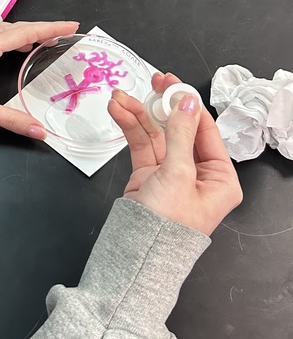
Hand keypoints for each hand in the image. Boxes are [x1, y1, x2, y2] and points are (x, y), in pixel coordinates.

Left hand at [0, 20, 78, 139]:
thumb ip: (9, 119)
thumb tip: (38, 131)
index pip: (24, 33)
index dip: (50, 28)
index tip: (70, 25)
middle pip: (14, 28)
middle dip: (40, 28)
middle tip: (61, 32)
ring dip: (22, 32)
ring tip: (37, 41)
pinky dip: (5, 38)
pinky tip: (6, 48)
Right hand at [108, 72, 242, 235]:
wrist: (136, 257)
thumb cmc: (167, 225)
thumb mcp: (178, 174)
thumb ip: (180, 134)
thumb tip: (187, 102)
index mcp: (220, 179)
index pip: (205, 131)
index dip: (188, 104)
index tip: (173, 83)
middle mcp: (198, 175)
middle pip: (180, 130)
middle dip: (162, 105)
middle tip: (152, 81)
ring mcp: (171, 175)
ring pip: (157, 135)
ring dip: (139, 114)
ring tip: (120, 97)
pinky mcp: (148, 177)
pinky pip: (141, 146)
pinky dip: (130, 129)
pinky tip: (119, 112)